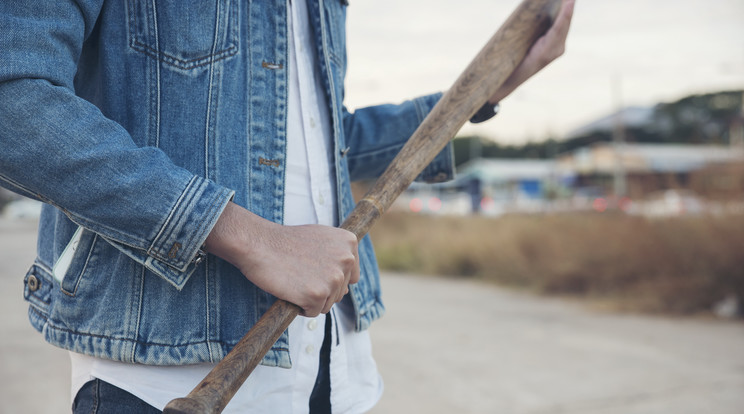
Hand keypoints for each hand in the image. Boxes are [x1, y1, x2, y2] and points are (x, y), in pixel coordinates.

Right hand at [204, 202, 359, 316]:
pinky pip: (313, 312)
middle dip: (320, 289)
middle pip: (340, 292)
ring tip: (294, 281)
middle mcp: (346, 260)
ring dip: (311, 299)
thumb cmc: (285, 241)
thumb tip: (347, 285)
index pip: (351, 276)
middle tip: (300, 274)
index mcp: (349, 242)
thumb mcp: (320, 237)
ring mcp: (333, 278)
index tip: (314, 271)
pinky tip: (290, 290)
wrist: (259, 244)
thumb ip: (338, 255)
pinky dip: (300, 307)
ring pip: (327, 304)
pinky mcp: (317, 295)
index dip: (332, 278)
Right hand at [489, 0, 574, 102]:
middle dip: (567, 6)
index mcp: (546, 52)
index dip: (565, 12)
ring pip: (564, 25)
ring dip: (565, 10)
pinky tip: (561, 5)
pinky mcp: (555, 46)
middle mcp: (555, 51)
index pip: (559, 28)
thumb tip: (525, 19)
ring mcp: (556, 49)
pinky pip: (560, 28)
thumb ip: (521, 42)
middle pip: (564, 23)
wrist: (508, 83)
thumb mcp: (511, 53)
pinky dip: (561, 16)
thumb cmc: (507, 69)